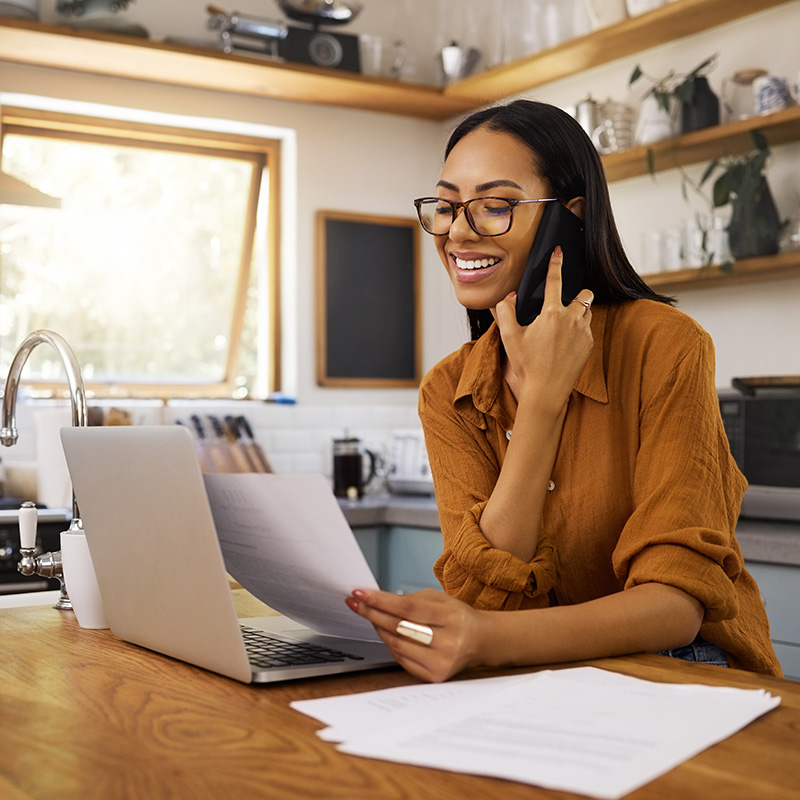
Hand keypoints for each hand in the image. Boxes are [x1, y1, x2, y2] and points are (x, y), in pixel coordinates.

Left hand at [346, 588, 483, 682]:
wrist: (480, 641)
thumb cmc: (457, 617)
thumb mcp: (440, 599)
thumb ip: (411, 599)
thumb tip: (378, 600)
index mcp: (451, 617)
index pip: (407, 608)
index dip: (381, 601)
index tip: (361, 594)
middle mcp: (448, 642)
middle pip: (399, 627)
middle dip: (373, 613)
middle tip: (356, 603)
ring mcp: (441, 662)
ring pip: (397, 645)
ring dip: (378, 629)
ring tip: (369, 615)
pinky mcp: (435, 676)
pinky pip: (402, 659)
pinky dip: (390, 644)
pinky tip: (385, 633)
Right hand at [495, 246, 593, 409]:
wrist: (546, 391)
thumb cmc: (527, 365)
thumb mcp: (509, 337)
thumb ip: (505, 311)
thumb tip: (510, 297)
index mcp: (551, 313)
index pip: (555, 280)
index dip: (556, 263)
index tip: (559, 251)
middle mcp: (572, 319)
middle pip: (583, 293)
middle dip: (576, 295)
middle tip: (561, 307)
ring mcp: (584, 332)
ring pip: (588, 310)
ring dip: (578, 312)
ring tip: (562, 328)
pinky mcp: (590, 345)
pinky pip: (588, 329)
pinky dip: (579, 330)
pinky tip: (565, 345)